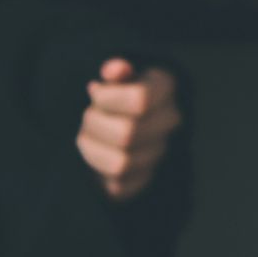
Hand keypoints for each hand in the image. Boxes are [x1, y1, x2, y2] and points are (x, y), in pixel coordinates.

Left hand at [76, 58, 181, 201]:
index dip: (107, 99)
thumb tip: (115, 70)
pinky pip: (118, 186)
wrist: (121, 123)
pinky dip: (99, 171)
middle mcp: (170, 120)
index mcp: (165, 87)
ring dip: (93, 149)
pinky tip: (96, 153)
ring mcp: (160, 151)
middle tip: (88, 116)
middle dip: (95, 124)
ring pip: (120, 163)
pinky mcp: (145, 178)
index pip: (139, 100)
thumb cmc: (114, 95)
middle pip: (126, 134)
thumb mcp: (115, 77)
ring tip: (87, 135)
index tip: (95, 92)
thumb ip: (115, 71)